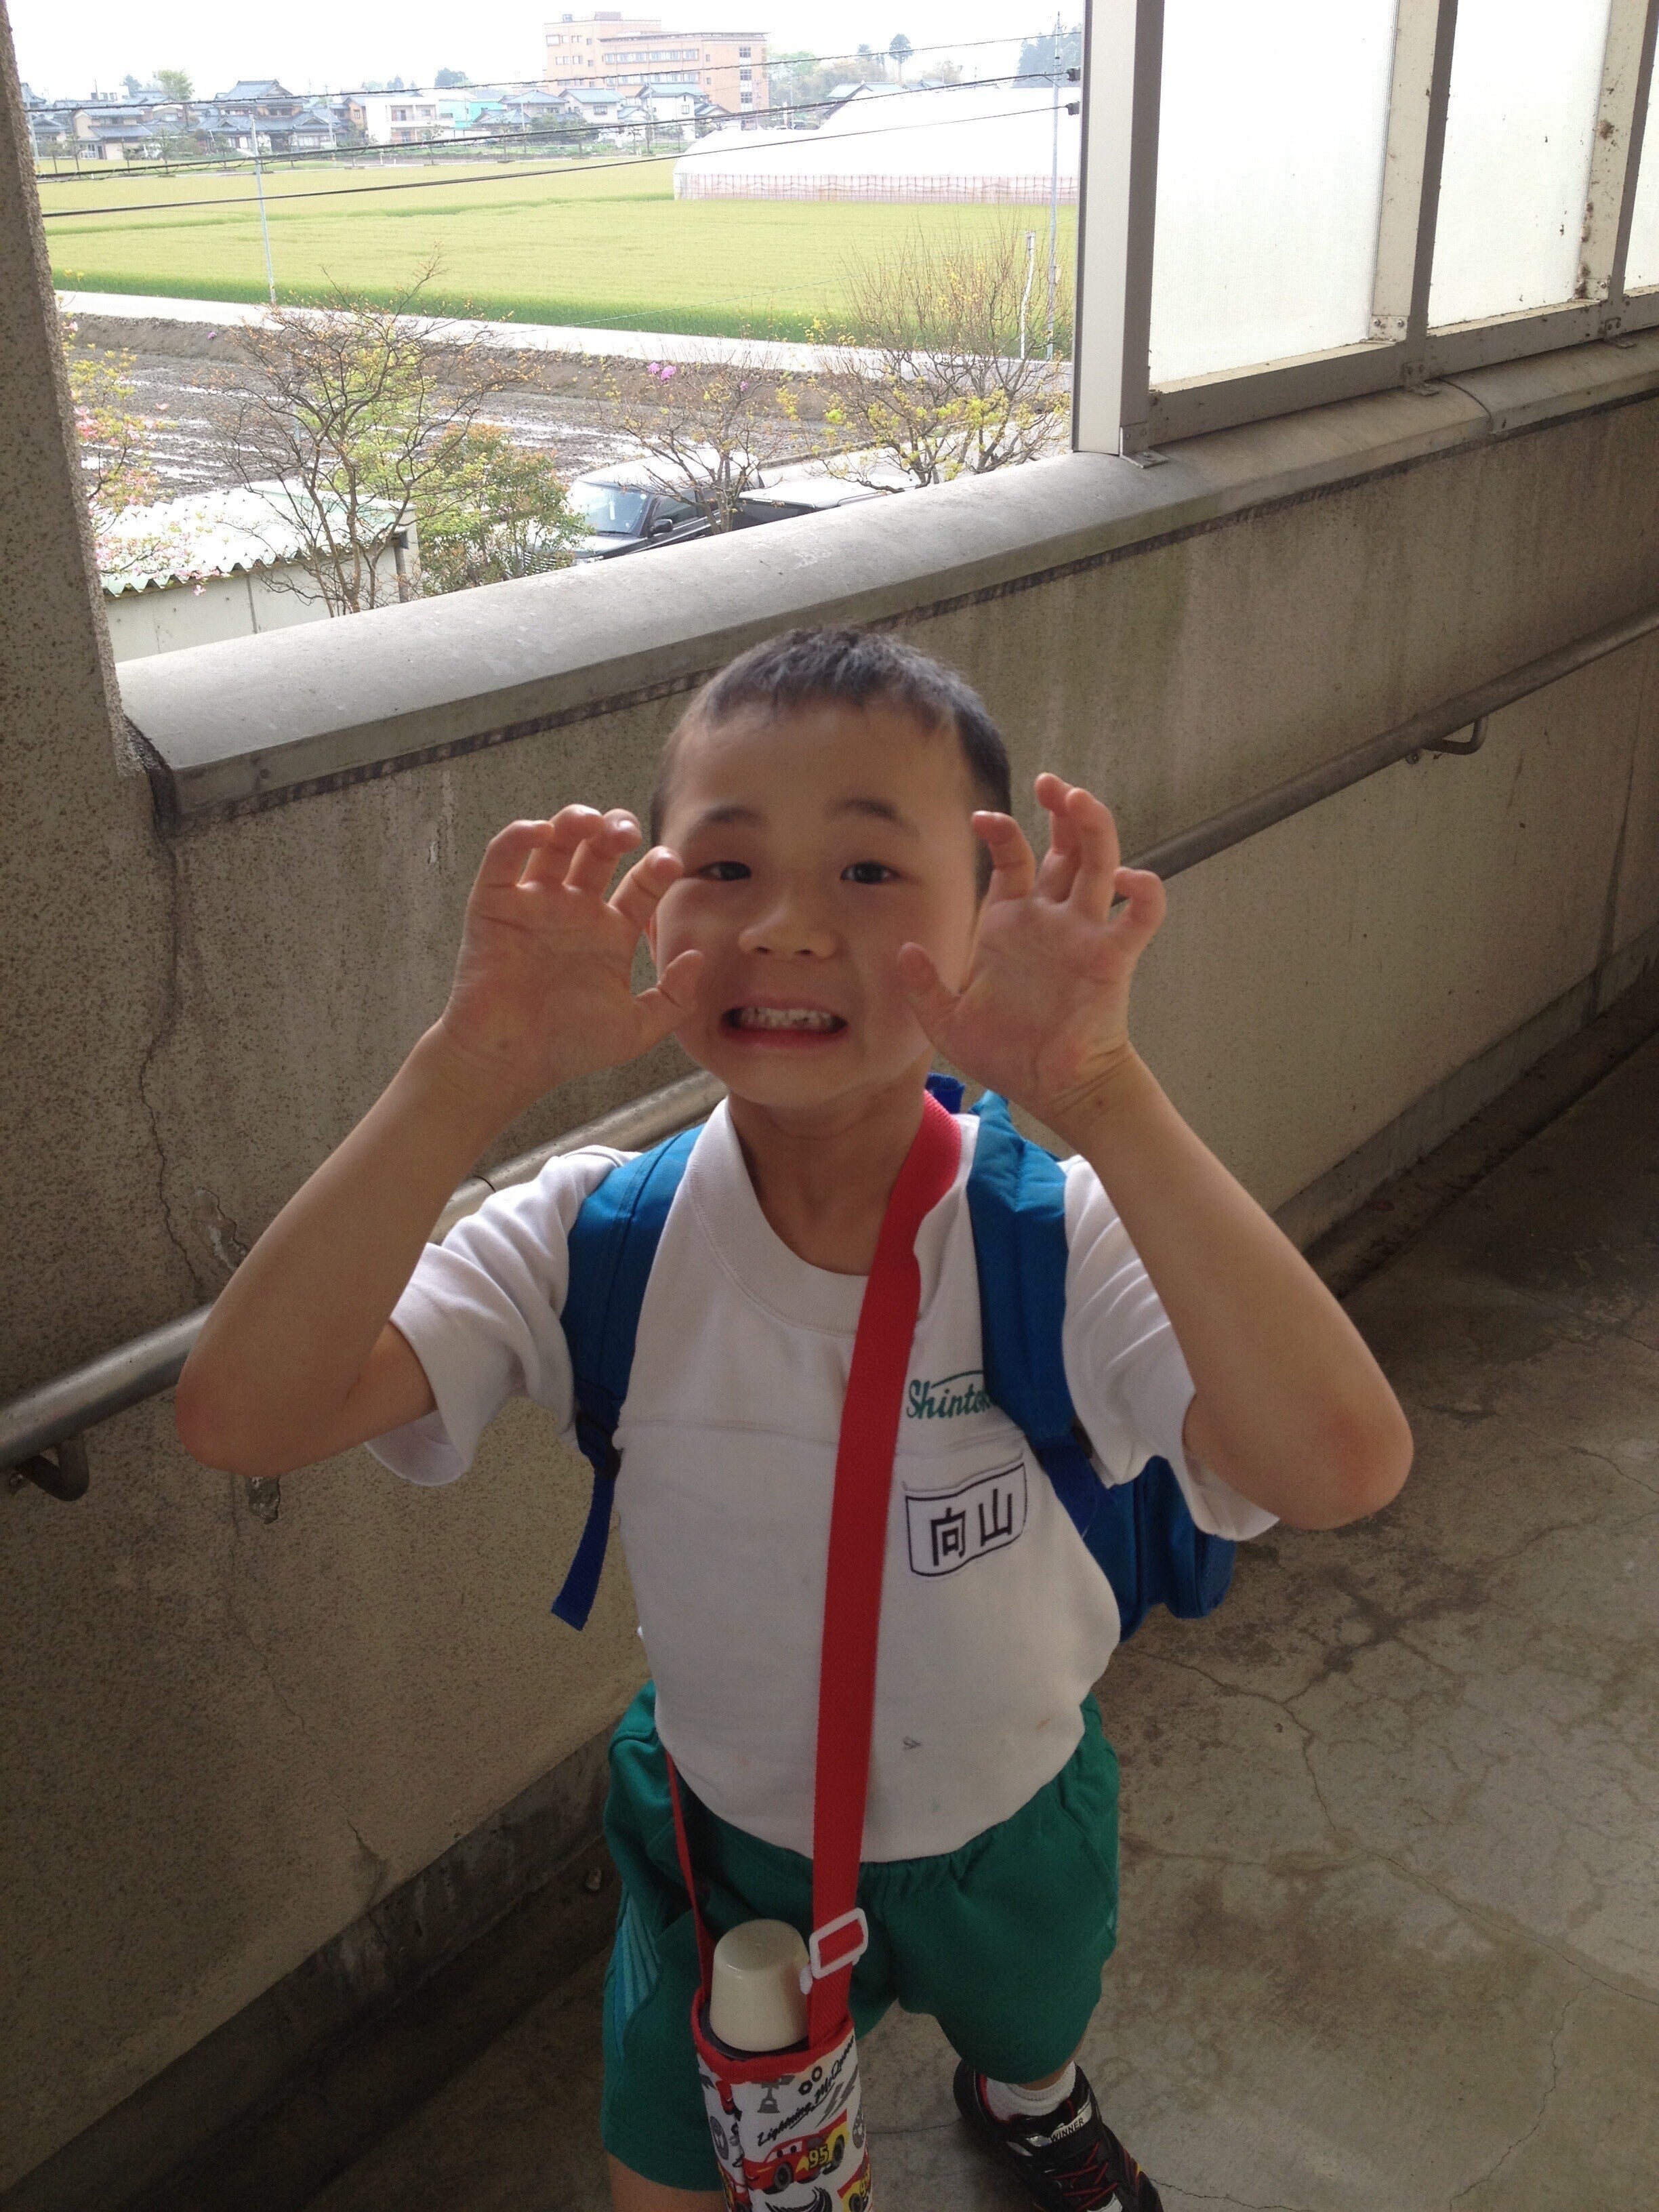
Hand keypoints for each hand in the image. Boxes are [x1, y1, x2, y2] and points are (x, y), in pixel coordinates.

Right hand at [435, 809, 703, 1113]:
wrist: (511, 1061)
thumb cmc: (570, 1048)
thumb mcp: (636, 1029)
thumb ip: (674, 998)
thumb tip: (697, 955)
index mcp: (610, 933)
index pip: (640, 884)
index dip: (657, 868)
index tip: (670, 863)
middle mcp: (574, 910)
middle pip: (598, 851)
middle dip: (616, 831)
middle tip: (627, 834)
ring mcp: (535, 904)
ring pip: (554, 843)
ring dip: (573, 821)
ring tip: (591, 823)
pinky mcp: (494, 905)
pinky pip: (504, 858)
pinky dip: (519, 835)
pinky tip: (542, 832)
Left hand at [896, 775, 1164, 1135]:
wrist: (1050, 1089)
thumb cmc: (1006, 1053)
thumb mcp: (948, 1022)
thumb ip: (924, 987)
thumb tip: (903, 950)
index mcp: (1011, 922)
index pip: (1012, 858)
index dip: (1002, 831)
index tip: (983, 818)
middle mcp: (1052, 919)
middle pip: (1065, 848)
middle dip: (1061, 810)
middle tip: (1050, 783)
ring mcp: (1085, 935)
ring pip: (1099, 865)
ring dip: (1094, 829)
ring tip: (1079, 800)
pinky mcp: (1112, 960)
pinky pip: (1140, 920)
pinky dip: (1145, 894)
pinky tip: (1131, 879)